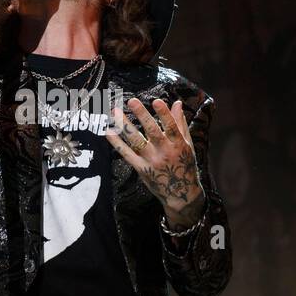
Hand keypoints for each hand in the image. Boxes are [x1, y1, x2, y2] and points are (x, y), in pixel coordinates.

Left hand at [105, 97, 205, 227]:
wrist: (180, 194)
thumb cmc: (185, 165)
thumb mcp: (187, 144)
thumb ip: (180, 123)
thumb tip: (176, 103)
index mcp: (178, 145)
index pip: (171, 127)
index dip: (164, 114)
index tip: (156, 101)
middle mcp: (164, 152)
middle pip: (152, 132)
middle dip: (142, 115)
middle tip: (132, 101)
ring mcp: (151, 161)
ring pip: (136, 141)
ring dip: (125, 125)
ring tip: (115, 112)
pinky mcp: (140, 168)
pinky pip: (126, 154)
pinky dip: (116, 142)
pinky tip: (108, 131)